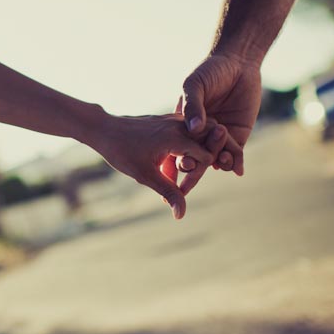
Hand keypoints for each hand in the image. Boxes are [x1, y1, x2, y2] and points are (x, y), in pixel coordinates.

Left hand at [85, 113, 229, 219]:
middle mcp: (179, 124)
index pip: (207, 156)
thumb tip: (181, 215)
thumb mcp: (145, 175)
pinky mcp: (171, 118)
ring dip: (210, 145)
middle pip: (214, 136)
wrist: (104, 129)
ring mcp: (175, 118)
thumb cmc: (122, 152)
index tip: (190, 185)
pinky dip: (199, 139)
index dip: (202, 174)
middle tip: (229, 168)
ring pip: (205, 129)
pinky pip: (193, 127)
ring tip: (212, 163)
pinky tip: (193, 154)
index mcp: (176, 137)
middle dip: (221, 152)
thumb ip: (168, 192)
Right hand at [178, 52, 261, 174]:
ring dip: (216, 163)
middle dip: (195, 166)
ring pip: (215, 159)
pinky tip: (235, 166)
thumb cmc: (210, 71)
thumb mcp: (195, 85)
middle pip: (195, 157)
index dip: (177, 157)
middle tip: (195, 168)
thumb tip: (194, 129)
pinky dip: (234, 162)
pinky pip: (234, 154)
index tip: (180, 162)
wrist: (238, 63)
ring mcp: (218, 136)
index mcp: (183, 124)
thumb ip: (193, 106)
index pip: (177, 146)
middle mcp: (199, 134)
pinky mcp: (238, 136)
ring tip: (220, 160)